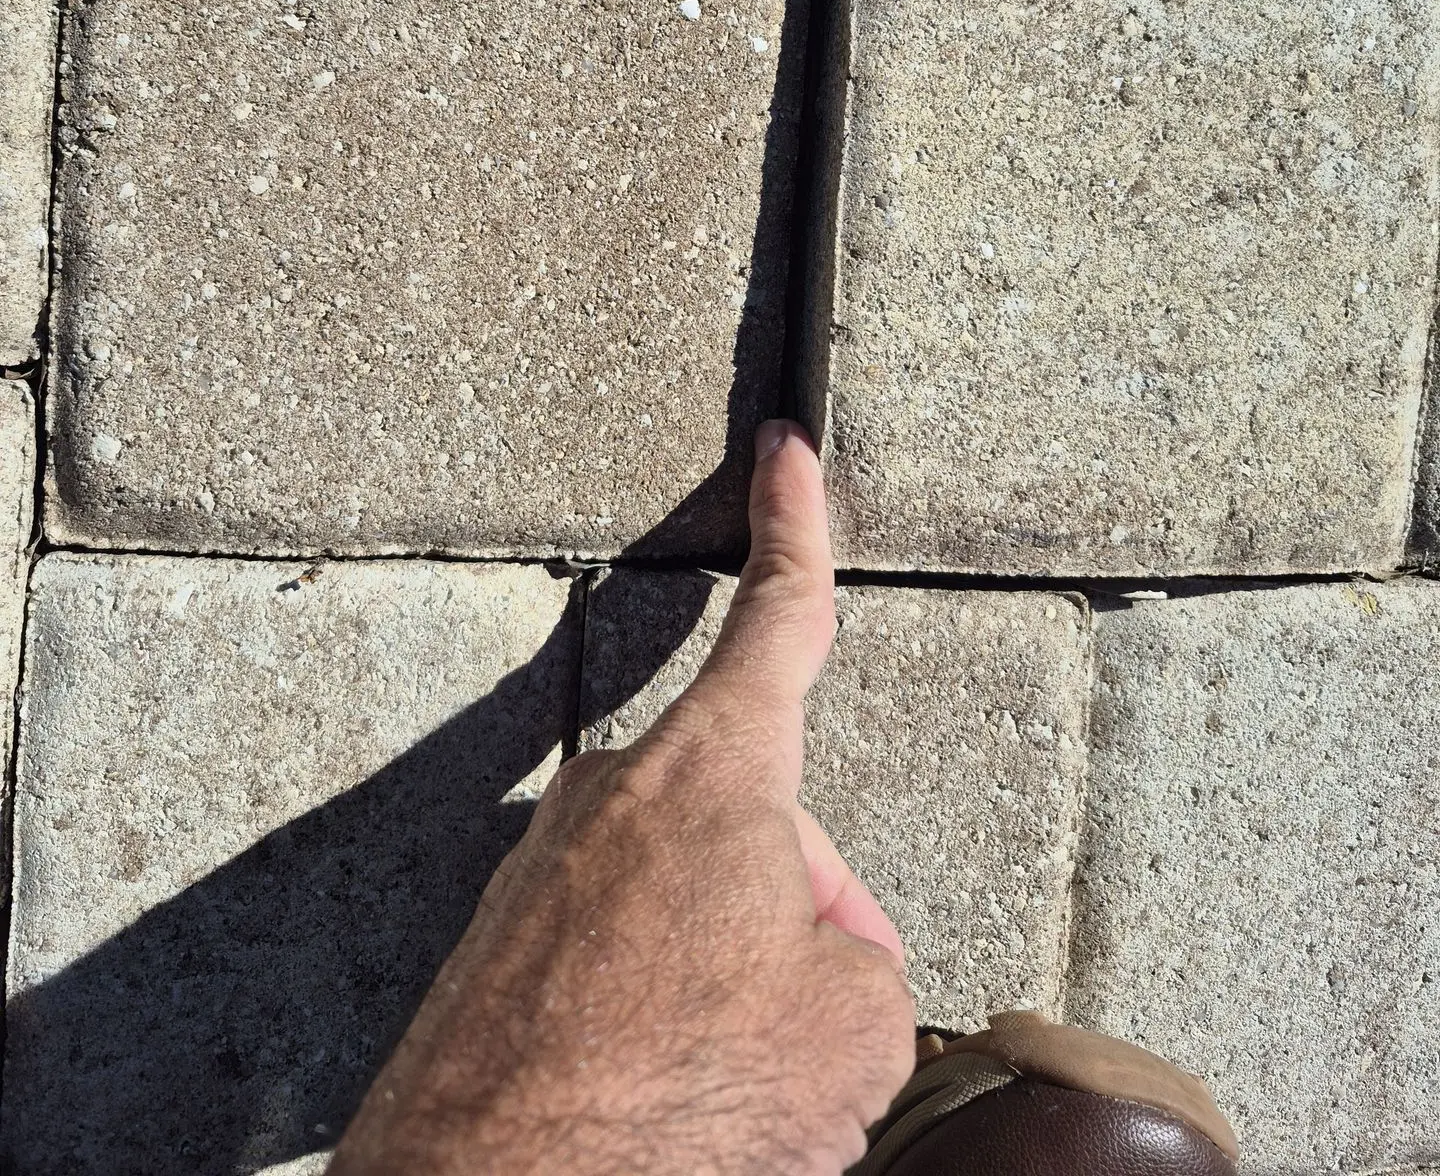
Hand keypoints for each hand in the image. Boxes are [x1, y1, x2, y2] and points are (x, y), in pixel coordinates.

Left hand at [330, 420, 916, 1175]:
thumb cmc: (680, 1095)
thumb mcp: (854, 1024)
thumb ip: (852, 953)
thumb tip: (803, 958)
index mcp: (712, 771)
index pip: (779, 617)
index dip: (798, 524)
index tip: (783, 447)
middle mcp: (614, 793)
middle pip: (751, 819)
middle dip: (800, 911)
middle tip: (805, 1037)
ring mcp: (543, 870)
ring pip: (687, 903)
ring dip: (726, 978)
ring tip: (720, 1088)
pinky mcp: (498, 951)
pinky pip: (616, 962)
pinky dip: (655, 1019)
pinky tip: (657, 1099)